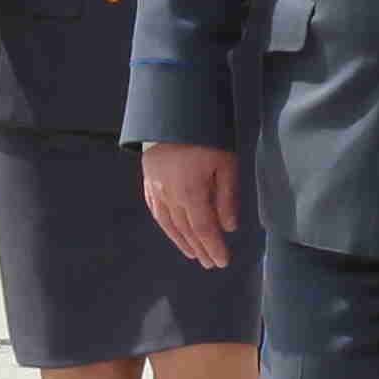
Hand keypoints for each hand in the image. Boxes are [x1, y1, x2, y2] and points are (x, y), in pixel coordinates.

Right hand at [141, 141, 241, 268]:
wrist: (171, 115)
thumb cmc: (205, 137)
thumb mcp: (225, 164)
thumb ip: (227, 197)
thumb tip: (229, 227)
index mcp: (191, 193)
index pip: (203, 229)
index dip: (213, 247)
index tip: (223, 261)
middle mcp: (170, 196)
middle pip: (186, 230)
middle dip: (200, 249)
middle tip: (211, 264)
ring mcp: (156, 190)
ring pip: (169, 224)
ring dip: (182, 242)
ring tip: (194, 254)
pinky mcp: (148, 182)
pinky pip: (156, 211)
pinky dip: (166, 226)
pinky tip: (173, 232)